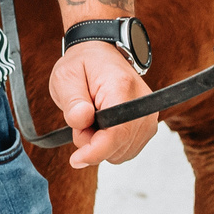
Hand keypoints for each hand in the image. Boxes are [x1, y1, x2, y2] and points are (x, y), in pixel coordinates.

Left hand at [49, 40, 156, 167]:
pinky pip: (127, 149)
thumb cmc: (83, 64)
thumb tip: (82, 120)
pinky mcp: (147, 125)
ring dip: (101, 146)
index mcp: (121, 88)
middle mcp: (142, 103)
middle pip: (119, 146)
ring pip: (123, 152)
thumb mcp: (66, 77)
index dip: (95, 151)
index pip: (115, 133)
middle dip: (93, 144)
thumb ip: (73, 101)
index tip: (76, 160)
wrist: (101, 53)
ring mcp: (148, 115)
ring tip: (90, 120)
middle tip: (80, 120)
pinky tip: (101, 127)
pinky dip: (111, 146)